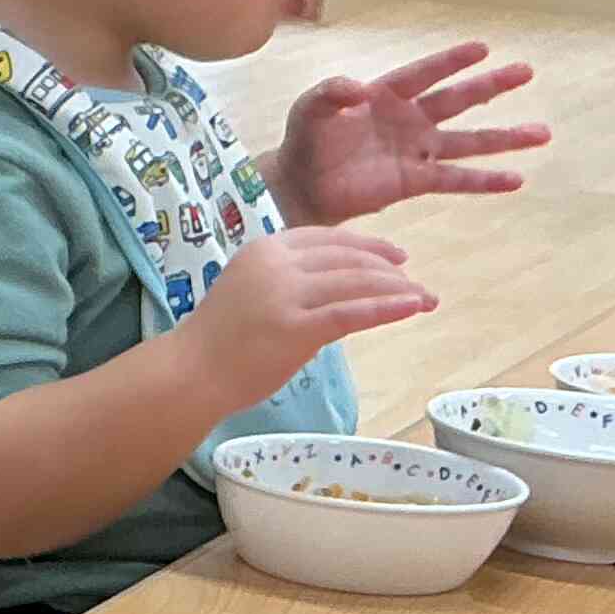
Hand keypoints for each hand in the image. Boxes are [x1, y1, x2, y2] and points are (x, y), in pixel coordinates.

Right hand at [184, 226, 434, 412]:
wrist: (189, 374)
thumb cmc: (218, 342)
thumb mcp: (253, 293)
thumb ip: (292, 284)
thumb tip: (341, 291)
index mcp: (265, 250)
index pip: (329, 239)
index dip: (368, 246)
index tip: (396, 257)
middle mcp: (277, 264)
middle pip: (348, 259)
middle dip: (390, 270)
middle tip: (417, 284)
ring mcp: (285, 295)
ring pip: (356, 283)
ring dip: (398, 289)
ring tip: (424, 299)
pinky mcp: (295, 327)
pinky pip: (353, 313)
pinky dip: (388, 308)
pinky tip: (414, 307)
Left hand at [275, 42, 547, 226]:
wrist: (301, 185)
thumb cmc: (306, 140)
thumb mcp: (310, 109)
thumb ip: (330, 93)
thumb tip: (356, 90)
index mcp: (387, 94)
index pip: (425, 73)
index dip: (451, 61)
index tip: (482, 48)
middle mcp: (410, 118)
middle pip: (458, 99)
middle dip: (492, 86)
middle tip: (527, 71)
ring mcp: (417, 150)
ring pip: (468, 141)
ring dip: (505, 137)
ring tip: (543, 133)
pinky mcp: (415, 181)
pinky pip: (456, 179)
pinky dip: (484, 181)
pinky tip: (515, 180)